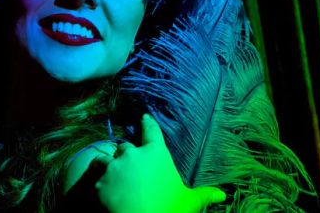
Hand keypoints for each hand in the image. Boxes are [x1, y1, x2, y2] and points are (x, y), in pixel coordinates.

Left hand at [91, 114, 226, 212]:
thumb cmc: (168, 209)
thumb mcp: (189, 202)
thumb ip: (204, 196)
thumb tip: (222, 195)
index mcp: (156, 153)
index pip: (151, 131)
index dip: (147, 123)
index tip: (143, 116)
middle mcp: (133, 155)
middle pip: (125, 146)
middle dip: (127, 152)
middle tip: (128, 159)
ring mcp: (114, 167)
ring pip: (106, 158)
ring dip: (107, 162)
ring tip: (107, 168)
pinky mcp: (99, 182)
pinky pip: (96, 177)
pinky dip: (99, 182)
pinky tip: (99, 188)